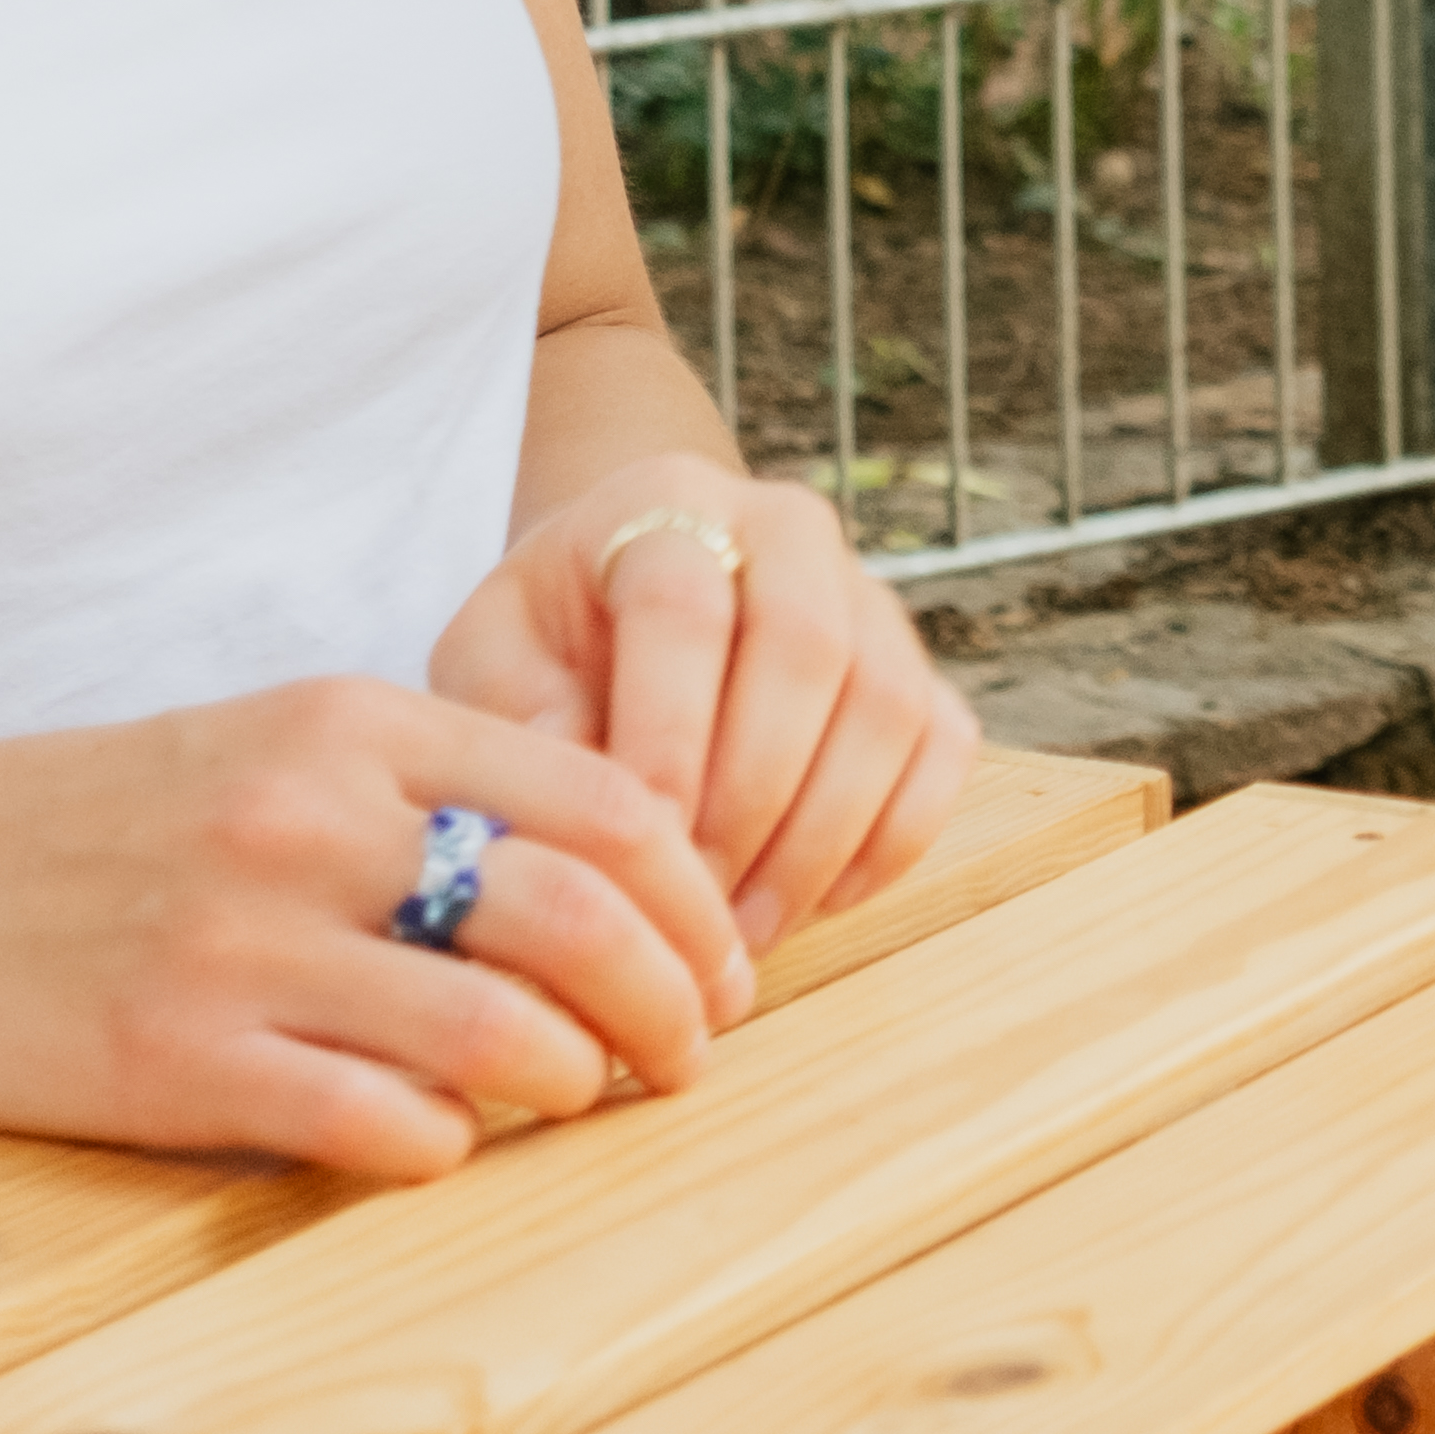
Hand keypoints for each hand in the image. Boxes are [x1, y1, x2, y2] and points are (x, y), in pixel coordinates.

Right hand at [0, 677, 744, 1185]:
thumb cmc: (110, 823)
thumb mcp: (278, 744)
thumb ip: (433, 786)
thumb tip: (616, 869)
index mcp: (355, 724)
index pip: (605, 801)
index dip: (694, 894)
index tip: (723, 957)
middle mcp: (313, 822)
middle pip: (583, 919)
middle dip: (675, 1002)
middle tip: (695, 1053)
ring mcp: (247, 945)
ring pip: (502, 1032)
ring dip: (577, 1081)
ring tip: (585, 1096)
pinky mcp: (182, 1063)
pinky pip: (380, 1123)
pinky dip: (448, 1144)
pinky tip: (448, 1140)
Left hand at [433, 457, 974, 959]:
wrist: (628, 595)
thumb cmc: (551, 638)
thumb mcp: (491, 654)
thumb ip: (515, 713)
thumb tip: (582, 804)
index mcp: (672, 503)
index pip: (687, 608)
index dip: (669, 732)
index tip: (641, 845)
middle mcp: (790, 529)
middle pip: (808, 650)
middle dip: (752, 798)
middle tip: (696, 908)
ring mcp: (869, 597)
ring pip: (888, 704)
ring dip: (822, 834)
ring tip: (746, 930)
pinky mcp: (922, 666)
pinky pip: (944, 748)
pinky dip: (893, 837)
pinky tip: (819, 902)